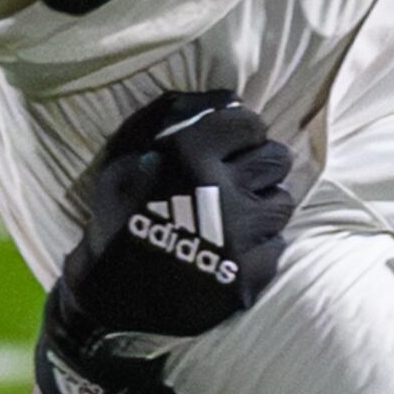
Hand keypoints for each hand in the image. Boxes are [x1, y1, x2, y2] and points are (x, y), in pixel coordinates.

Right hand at [37, 90, 298, 393]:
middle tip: (237, 178)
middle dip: (259, 164)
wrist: (111, 296)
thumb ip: (175, 120)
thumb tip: (230, 97)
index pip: (249, 123)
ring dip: (262, 204)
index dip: (241, 132)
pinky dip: (259, 245)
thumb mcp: (128, 157)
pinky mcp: (250, 276)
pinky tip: (232, 247)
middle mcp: (222, 192)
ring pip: (282, 202)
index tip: (232, 144)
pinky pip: (277, 245)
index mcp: (191, 156)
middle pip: (276, 159)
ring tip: (236, 214)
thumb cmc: (118, 217)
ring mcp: (240, 238)